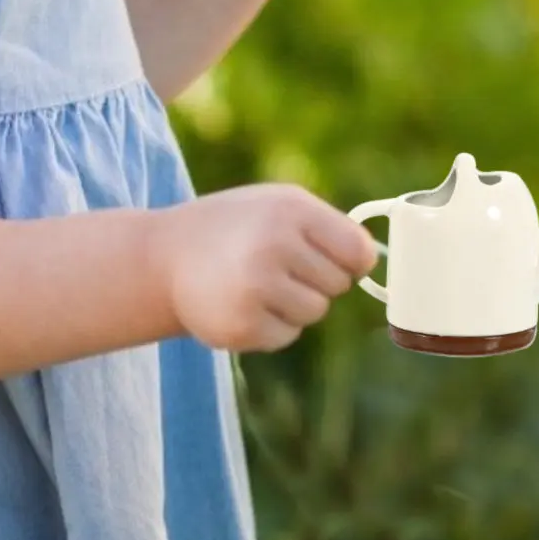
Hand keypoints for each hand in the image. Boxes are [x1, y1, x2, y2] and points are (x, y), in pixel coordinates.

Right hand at [156, 184, 380, 352]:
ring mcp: (257, 287)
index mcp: (291, 210)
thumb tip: (373, 260)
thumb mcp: (278, 205)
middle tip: (276, 266)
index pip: (357, 251)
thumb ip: (328, 226)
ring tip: (258, 283)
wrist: (164, 258)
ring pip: (315, 312)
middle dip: (315, 279)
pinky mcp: (243, 325)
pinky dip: (271, 325)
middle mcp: (275, 245)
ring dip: (295, 304)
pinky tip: (242, 303)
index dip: (351, 260)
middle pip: (338, 284)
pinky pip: (287, 334)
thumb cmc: (235, 227)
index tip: (334, 258)